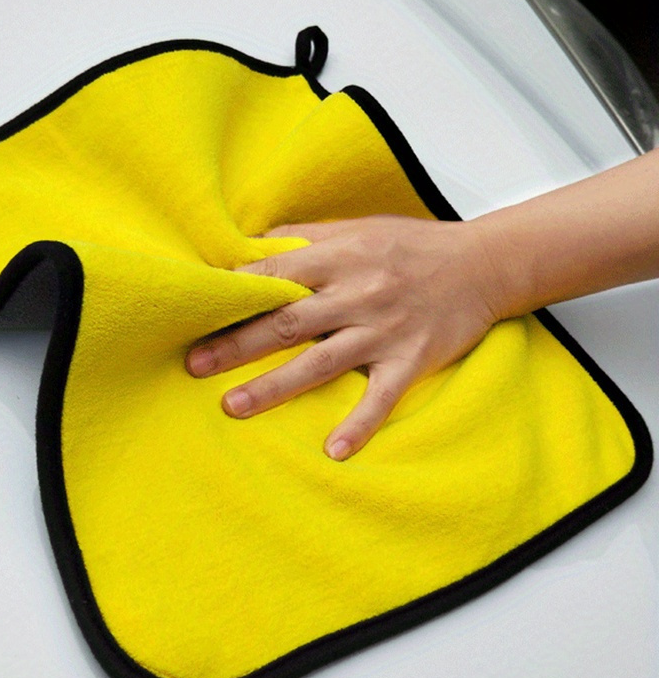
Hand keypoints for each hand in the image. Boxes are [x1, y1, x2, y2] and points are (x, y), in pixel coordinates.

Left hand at [186, 215, 502, 459]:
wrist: (483, 265)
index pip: (275, 275)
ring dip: (275, 387)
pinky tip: (333, 450)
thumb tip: (252, 247)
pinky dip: (360, 424)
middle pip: (287, 322)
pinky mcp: (411, 360)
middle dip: (237, 343)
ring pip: (320, 362)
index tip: (196, 310)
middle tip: (194, 363)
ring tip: (233, 406)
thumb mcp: (358, 227)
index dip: (234, 293)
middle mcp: (358, 293)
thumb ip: (305, 238)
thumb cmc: (412, 246)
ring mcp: (384, 330)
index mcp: (340, 257)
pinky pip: (381, 397)